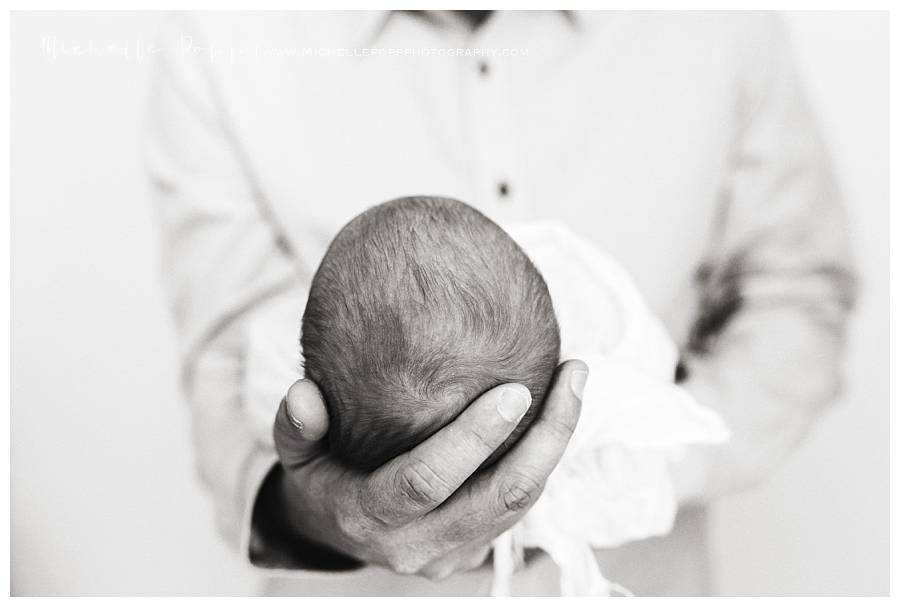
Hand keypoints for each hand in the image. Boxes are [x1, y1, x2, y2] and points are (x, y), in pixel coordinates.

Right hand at [271, 360, 587, 579]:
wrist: (336, 534)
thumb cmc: (320, 480)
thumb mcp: (297, 455)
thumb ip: (297, 427)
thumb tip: (302, 393)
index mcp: (371, 517)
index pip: (427, 481)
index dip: (472, 440)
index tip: (514, 390)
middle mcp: (418, 546)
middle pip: (500, 498)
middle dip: (545, 438)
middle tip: (572, 374)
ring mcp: (452, 554)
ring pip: (522, 505)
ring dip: (555, 444)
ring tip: (575, 380)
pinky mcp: (475, 551)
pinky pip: (520, 508)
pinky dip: (545, 459)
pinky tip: (559, 409)